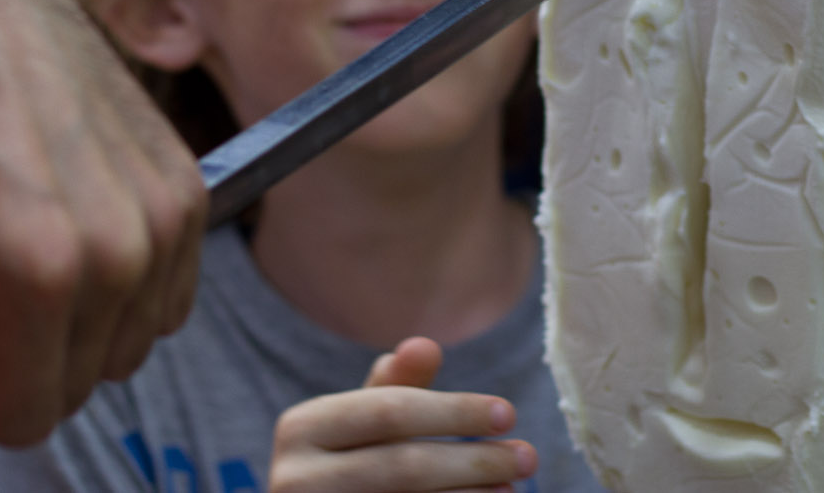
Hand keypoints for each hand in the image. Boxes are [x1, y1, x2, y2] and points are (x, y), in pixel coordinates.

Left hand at [0, 0, 206, 492]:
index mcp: (43, 275)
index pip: (24, 417)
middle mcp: (126, 250)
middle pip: (83, 385)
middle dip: (26, 360)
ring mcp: (170, 216)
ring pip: (133, 343)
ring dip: (82, 326)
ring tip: (30, 253)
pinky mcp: (191, 186)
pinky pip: (172, 291)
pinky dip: (129, 286)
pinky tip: (80, 232)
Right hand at [268, 337, 537, 491]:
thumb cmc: (340, 461)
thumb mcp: (359, 420)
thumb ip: (395, 387)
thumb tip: (427, 345)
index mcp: (301, 427)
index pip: (390, 410)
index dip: (453, 412)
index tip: (509, 413)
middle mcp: (295, 478)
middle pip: (402, 465)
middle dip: (473, 460)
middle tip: (528, 456)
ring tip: (514, 487)